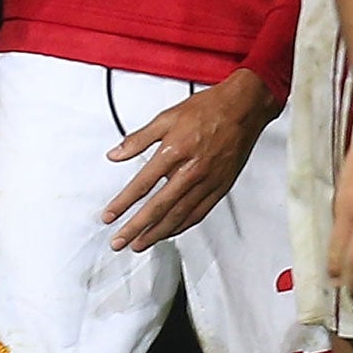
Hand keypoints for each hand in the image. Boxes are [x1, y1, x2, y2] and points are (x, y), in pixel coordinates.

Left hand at [103, 69, 276, 251]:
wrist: (242, 109)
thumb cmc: (207, 110)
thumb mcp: (165, 118)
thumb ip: (138, 139)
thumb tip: (115, 154)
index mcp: (174, 152)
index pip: (142, 185)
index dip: (123, 203)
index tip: (110, 216)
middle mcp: (190, 171)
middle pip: (158, 207)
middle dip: (135, 228)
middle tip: (119, 241)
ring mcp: (207, 182)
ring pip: (178, 216)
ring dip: (157, 233)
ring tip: (140, 244)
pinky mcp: (220, 188)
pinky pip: (198, 214)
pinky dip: (181, 226)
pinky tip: (170, 232)